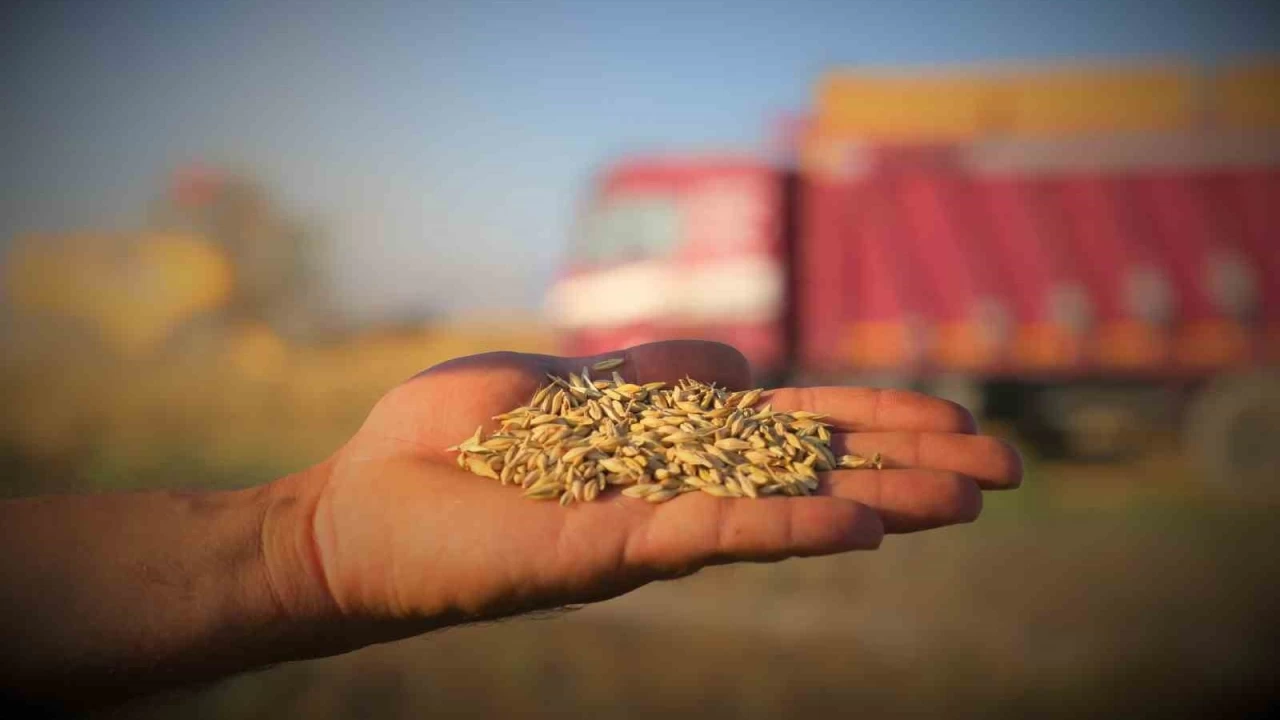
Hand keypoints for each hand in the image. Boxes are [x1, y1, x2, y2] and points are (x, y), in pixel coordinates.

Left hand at [291, 341, 1020, 632]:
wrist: (356, 509)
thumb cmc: (447, 444)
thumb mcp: (560, 383)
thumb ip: (649, 374)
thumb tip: (738, 361)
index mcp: (668, 444)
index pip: (793, 428)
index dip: (874, 422)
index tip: (957, 421)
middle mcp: (675, 490)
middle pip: (813, 472)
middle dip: (908, 467)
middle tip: (1007, 471)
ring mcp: (649, 525)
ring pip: (784, 509)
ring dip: (879, 502)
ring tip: (968, 500)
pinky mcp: (605, 550)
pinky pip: (708, 533)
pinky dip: (786, 527)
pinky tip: (861, 526)